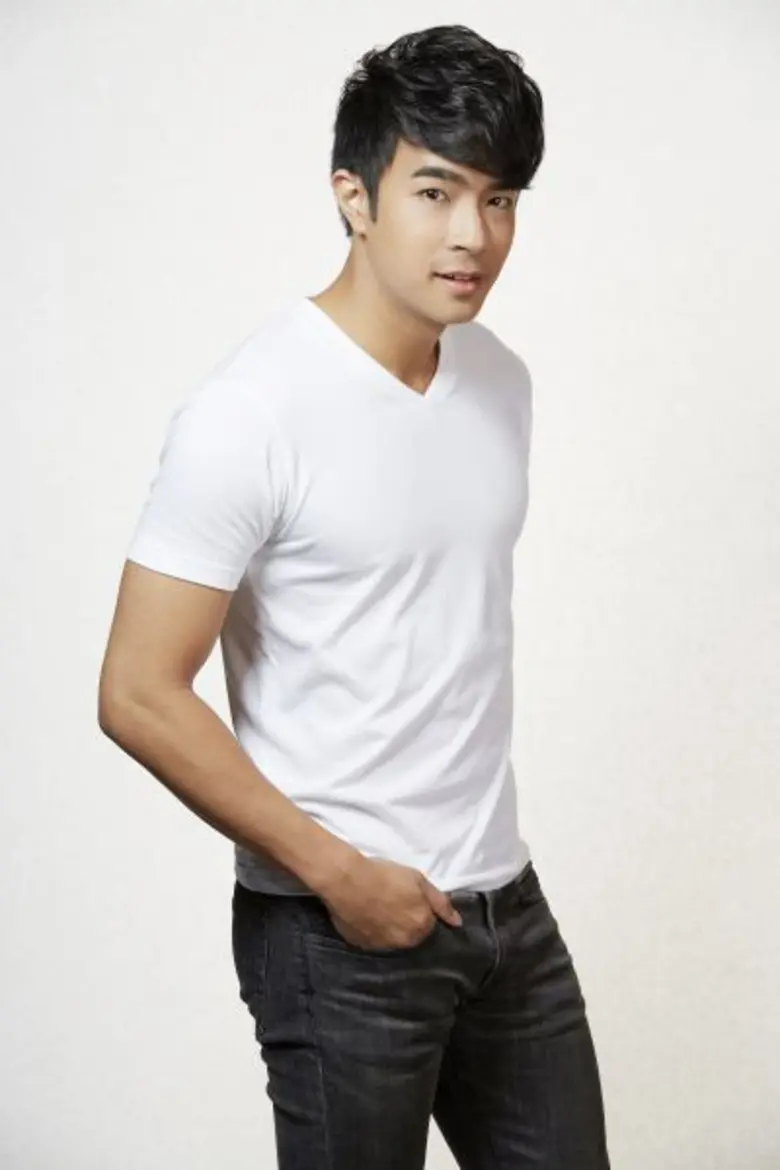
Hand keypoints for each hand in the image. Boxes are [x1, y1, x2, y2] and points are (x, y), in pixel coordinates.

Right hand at [315, 853, 462, 950]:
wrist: (347, 880)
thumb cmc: (385, 875)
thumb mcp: (418, 880)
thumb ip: (441, 903)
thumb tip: (457, 923)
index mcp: (421, 926)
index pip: (428, 925)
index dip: (420, 910)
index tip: (409, 899)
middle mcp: (404, 942)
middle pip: (411, 935)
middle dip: (406, 922)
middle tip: (393, 902)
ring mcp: (382, 946)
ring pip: (392, 940)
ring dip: (390, 929)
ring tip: (378, 909)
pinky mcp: (361, 946)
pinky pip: (372, 940)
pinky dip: (372, 931)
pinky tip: (365, 915)